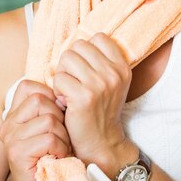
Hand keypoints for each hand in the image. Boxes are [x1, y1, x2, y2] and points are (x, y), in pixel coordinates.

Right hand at [0, 79, 70, 180]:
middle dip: (59, 118)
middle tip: (60, 137)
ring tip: (58, 149)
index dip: (49, 96)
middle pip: (41, 100)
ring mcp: (10, 139)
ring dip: (62, 136)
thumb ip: (51, 106)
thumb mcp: (53, 125)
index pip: (29, 87)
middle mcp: (8, 124)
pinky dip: (60, 148)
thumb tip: (62, 88)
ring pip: (48, 120)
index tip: (57, 115)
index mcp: (14, 114)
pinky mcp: (17, 153)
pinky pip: (49, 139)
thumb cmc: (53, 154)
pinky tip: (57, 157)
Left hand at [53, 33, 132, 168]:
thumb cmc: (101, 110)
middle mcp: (114, 73)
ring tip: (69, 89)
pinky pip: (59, 78)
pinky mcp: (84, 97)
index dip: (86, 51)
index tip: (85, 69)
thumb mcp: (112, 83)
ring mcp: (100, 84)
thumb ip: (102, 62)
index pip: (98, 38)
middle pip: (79, 46)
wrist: (102, 142)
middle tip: (74, 81)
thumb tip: (78, 42)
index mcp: (122, 67)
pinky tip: (65, 101)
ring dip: (63, 74)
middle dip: (71, 62)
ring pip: (67, 59)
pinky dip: (57, 89)